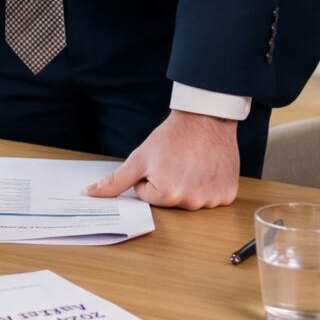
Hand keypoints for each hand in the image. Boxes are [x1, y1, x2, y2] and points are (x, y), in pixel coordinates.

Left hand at [85, 111, 245, 209]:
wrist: (206, 118)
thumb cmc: (172, 136)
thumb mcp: (139, 157)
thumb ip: (115, 181)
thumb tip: (91, 193)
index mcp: (166, 194)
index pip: (147, 196)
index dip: (150, 178)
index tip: (161, 162)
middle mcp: (190, 201)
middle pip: (169, 201)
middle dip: (169, 183)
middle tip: (177, 162)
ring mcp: (212, 199)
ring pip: (190, 199)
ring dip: (190, 185)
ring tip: (193, 163)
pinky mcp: (228, 194)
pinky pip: (212, 197)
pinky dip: (209, 184)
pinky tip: (208, 167)